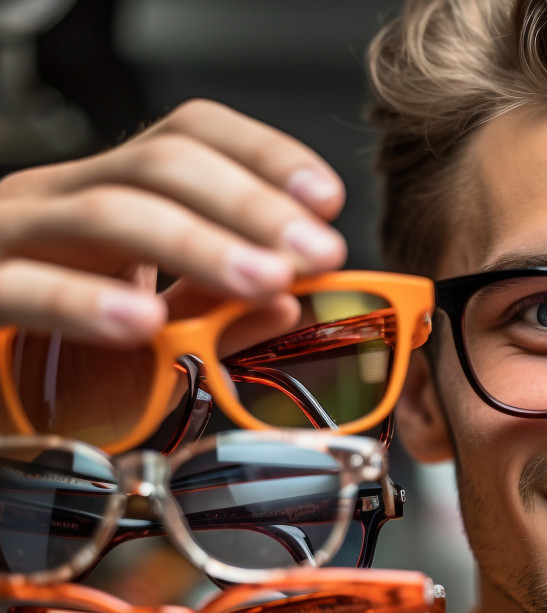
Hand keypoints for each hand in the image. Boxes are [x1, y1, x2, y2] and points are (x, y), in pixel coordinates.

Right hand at [0, 99, 347, 344]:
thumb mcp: (148, 330)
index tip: (327, 200)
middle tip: (318, 253)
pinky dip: (85, 305)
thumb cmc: (49, 355)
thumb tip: (290, 301)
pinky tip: (143, 323)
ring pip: (107, 212)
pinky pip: (24, 288)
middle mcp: (57, 200)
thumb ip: (211, 313)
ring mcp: (9, 239)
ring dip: (199, 245)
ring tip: (266, 280)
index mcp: (106, 194)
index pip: (189, 136)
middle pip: (162, 165)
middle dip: (253, 206)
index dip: (265, 155)